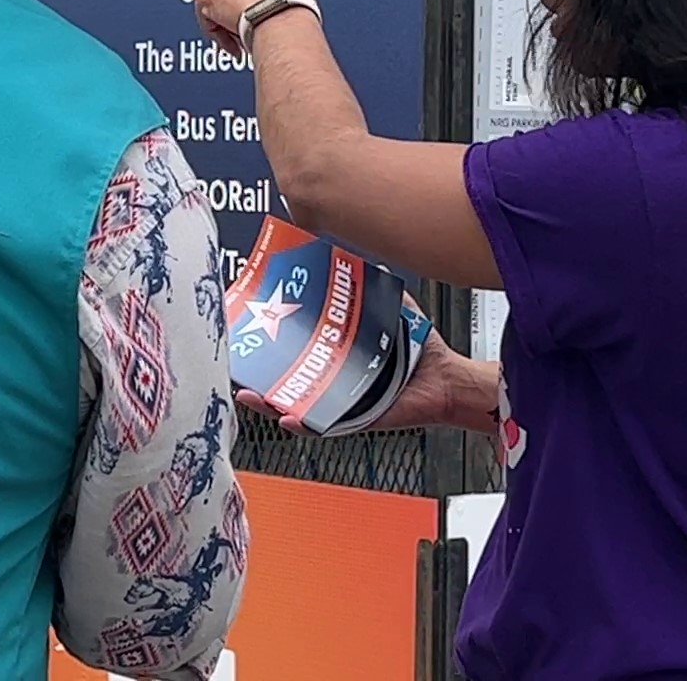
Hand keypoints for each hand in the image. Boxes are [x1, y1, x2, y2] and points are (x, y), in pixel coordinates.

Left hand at [194, 0, 308, 53]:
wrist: (280, 11)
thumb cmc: (290, 3)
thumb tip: (268, 2)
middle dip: (226, 2)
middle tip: (242, 21)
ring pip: (209, 1)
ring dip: (221, 18)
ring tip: (242, 33)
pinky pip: (205, 18)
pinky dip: (216, 32)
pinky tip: (233, 40)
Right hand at [236, 296, 467, 435]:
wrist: (447, 379)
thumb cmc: (421, 351)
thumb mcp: (392, 310)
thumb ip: (374, 289)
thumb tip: (358, 262)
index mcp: (338, 354)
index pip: (298, 349)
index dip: (271, 343)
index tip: (250, 329)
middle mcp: (335, 379)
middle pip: (287, 379)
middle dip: (259, 373)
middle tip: (239, 361)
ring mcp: (342, 402)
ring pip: (297, 404)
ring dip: (271, 401)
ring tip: (251, 392)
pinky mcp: (356, 420)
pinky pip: (325, 425)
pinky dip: (304, 424)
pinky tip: (288, 418)